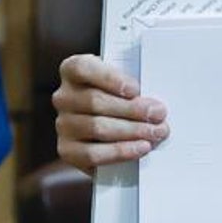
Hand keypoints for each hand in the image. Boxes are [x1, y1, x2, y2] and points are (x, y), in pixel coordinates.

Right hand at [52, 54, 168, 172]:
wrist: (107, 124)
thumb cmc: (118, 95)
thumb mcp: (123, 81)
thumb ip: (132, 86)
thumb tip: (153, 103)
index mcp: (73, 70)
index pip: (83, 69)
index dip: (109, 78)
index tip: (135, 89)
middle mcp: (64, 97)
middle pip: (95, 102)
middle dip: (132, 109)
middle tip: (158, 114)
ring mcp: (63, 124)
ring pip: (97, 128)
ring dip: (132, 131)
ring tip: (155, 132)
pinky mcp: (67, 150)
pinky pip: (93, 154)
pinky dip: (121, 151)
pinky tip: (140, 147)